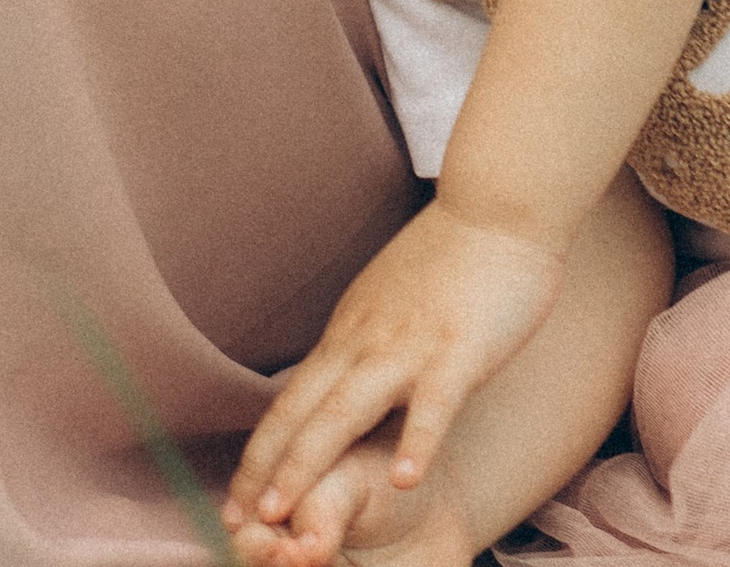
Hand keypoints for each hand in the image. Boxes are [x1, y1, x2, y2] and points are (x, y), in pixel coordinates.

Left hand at [226, 204, 561, 564]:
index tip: (234, 499)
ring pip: (347, 411)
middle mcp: (365, 342)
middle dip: (266, 470)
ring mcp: (409, 347)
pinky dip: (416, 442)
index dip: (260, 452)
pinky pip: (433, 403)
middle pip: (303, 412)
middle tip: (237, 523)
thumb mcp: (386, 303)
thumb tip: (337, 379)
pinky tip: (404, 481)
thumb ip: (361, 343)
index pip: (290, 400)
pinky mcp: (458, 350)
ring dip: (311, 463)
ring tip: (285, 515)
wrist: (496, 206)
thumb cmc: (450, 257)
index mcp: (349, 334)